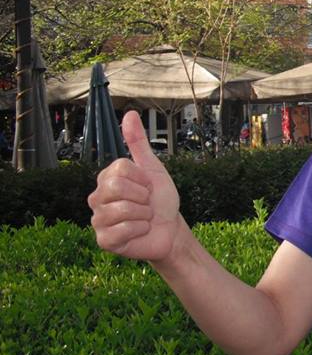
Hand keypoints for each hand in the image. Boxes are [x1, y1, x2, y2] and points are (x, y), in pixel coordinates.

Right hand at [88, 111, 182, 262]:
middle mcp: (97, 198)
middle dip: (143, 197)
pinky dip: (139, 230)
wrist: (170, 229)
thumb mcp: (153, 168)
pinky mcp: (104, 240)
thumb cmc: (161, 200)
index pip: (121, 169)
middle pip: (117, 187)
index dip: (143, 179)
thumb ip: (138, 143)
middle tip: (147, 204)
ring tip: (144, 218)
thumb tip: (130, 114)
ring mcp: (98, 220)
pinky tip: (140, 231)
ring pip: (122, 210)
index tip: (148, 187)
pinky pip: (121, 231)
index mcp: (107, 179)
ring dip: (144, 215)